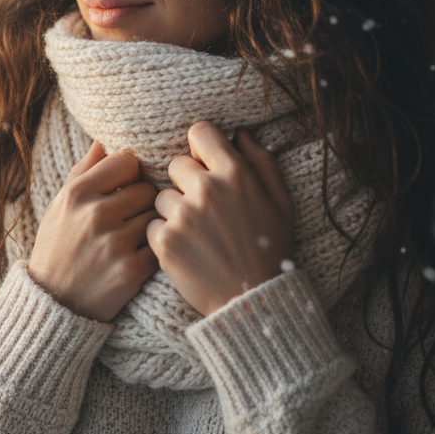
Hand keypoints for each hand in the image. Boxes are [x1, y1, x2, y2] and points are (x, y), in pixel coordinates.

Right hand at [28, 140, 159, 321]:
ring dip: (151, 224)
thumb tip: (104, 141)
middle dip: (143, 201)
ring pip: (157, 215)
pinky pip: (160, 244)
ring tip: (135, 235)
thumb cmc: (59, 247)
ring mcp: (115, 243)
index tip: (125, 187)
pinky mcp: (132, 271)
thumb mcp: (60, 206)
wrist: (55, 304)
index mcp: (77, 194)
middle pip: (147, 188)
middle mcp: (95, 215)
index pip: (127, 161)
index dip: (130, 174)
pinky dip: (155, 248)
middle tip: (131, 215)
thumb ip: (83, 171)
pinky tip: (140, 254)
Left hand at [147, 121, 294, 315]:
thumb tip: (240, 133)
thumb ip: (262, 162)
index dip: (202, 147)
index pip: (200, 132)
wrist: (253, 301)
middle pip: (176, 164)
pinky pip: (153, 224)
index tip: (206, 163)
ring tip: (198, 234)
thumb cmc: (271, 250)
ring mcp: (183, 216)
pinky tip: (188, 250)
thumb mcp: (281, 202)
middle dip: (187, 182)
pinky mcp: (165, 242)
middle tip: (205, 209)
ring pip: (162, 196)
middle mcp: (207, 190)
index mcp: (236, 175)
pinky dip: (165, 236)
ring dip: (174, 211)